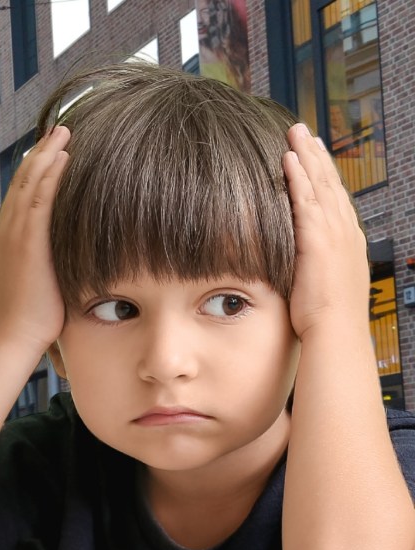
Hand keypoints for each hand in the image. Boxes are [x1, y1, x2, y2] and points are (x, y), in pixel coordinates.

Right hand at [0, 124, 70, 351]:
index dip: (35, 172)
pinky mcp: (29, 242)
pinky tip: (62, 159)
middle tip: (58, 131)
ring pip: (29, 184)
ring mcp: (16, 235)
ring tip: (62, 134)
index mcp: (11, 241)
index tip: (50, 154)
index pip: (21, 197)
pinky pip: (39, 200)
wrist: (14, 335)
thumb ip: (49, 265)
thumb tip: (66, 263)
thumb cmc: (30, 319)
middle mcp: (9, 232)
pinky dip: (50, 176)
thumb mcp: (38, 284)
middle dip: (40, 155)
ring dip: (46, 156)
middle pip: (22, 182)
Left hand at [283, 123, 369, 340]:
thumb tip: (300, 265)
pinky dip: (298, 178)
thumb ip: (312, 267)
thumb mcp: (322, 284)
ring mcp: (334, 233)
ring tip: (295, 133)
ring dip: (307, 157)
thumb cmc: (326, 319)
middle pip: (330, 184)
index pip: (335, 200)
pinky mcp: (318, 239)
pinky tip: (288, 159)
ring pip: (319, 185)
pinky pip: (306, 200)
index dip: (324, 175)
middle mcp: (345, 232)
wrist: (336, 332)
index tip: (313, 154)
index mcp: (347, 242)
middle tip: (304, 131)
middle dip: (316, 156)